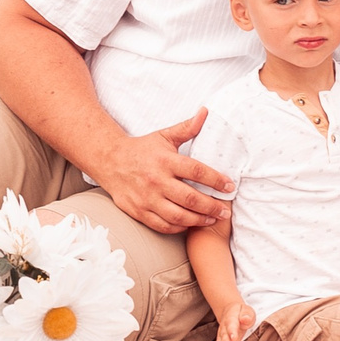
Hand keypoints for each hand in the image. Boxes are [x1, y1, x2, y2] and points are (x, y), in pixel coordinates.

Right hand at [97, 110, 233, 234]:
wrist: (109, 161)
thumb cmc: (142, 149)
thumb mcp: (164, 136)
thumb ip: (187, 128)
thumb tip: (205, 112)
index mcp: (165, 160)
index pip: (197, 172)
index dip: (216, 180)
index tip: (229, 186)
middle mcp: (156, 180)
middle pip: (190, 198)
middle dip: (211, 206)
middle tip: (225, 210)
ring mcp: (147, 198)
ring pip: (178, 216)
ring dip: (198, 219)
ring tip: (212, 218)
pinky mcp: (139, 212)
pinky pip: (163, 225)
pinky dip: (179, 228)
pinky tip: (190, 224)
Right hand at [213, 298, 255, 340]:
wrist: (230, 312)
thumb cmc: (241, 313)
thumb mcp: (246, 310)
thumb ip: (247, 315)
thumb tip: (245, 319)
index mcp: (231, 319)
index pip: (231, 325)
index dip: (232, 331)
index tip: (234, 338)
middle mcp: (224, 329)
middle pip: (223, 337)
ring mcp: (221, 337)